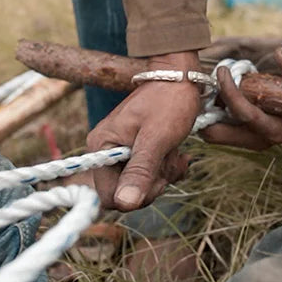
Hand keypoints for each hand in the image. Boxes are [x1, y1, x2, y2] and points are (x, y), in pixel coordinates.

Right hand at [88, 51, 199, 211]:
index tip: (158, 179)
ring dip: (163, 174)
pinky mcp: (135, 150)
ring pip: (140, 185)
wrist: (179, 77)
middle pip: (125, 192)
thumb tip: (125, 204)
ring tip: (175, 154)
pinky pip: (148, 174)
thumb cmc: (168, 102)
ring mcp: (120, 151)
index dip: (135, 196)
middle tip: (170, 162)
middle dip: (152, 183)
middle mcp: (105, 151)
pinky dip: (165, 169)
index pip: (109, 195)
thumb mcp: (156, 139)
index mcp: (101, 147)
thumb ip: (140, 171)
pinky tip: (177, 155)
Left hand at [199, 47, 281, 149]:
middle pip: (218, 134)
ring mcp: (251, 140)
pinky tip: (221, 92)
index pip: (245, 115)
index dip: (230, 92)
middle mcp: (261, 140)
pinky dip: (213, 112)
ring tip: (217, 85)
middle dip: (208, 111)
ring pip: (214, 133)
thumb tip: (281, 54)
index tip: (223, 71)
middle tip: (210, 84)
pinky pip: (219, 128)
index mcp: (277, 129)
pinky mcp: (245, 136)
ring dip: (209, 111)